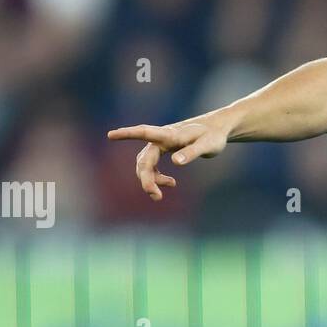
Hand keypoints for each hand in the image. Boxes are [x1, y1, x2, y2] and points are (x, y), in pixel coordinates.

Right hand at [106, 116, 229, 200]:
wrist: (216, 130)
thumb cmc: (213, 136)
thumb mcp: (208, 145)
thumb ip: (192, 152)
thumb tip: (175, 162)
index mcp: (170, 134)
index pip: (145, 132)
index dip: (127, 134)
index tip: (110, 135)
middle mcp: (161, 138)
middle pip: (145, 159)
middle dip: (147, 179)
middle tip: (156, 196)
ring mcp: (161, 145)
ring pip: (146, 164)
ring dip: (150, 180)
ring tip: (161, 195)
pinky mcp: (164, 150)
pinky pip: (152, 166)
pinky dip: (157, 177)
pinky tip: (170, 183)